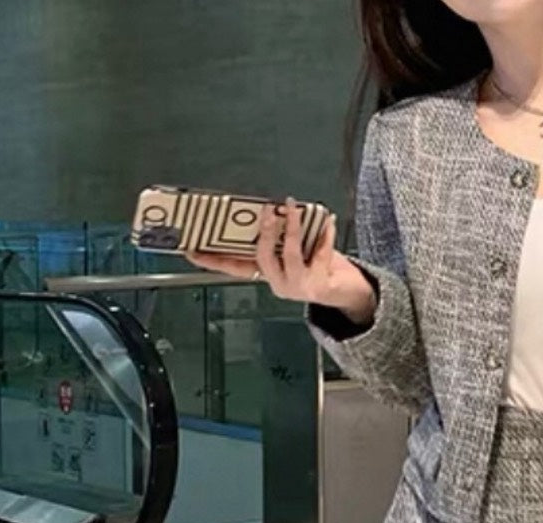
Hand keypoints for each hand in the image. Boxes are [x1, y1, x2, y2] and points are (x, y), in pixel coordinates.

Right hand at [185, 200, 376, 323]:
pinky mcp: (319, 285)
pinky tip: (327, 220)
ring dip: (290, 228)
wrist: (350, 294)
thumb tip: (267, 211)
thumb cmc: (320, 267)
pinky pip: (319, 252)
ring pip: (289, 255)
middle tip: (265, 212)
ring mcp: (299, 287)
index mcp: (269, 275)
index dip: (213, 260)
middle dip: (263, 232)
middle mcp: (280, 284)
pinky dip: (324, 233)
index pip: (235, 268)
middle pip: (262, 257)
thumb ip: (279, 237)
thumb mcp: (294, 251)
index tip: (192, 251)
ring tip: (292, 209)